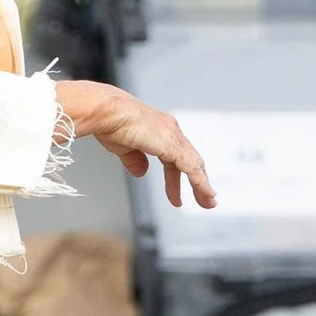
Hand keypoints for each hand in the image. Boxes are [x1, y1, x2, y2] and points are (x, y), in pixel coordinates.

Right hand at [53, 80, 216, 210]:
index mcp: (159, 129)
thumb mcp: (123, 147)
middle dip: (197, 181)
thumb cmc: (110, 122)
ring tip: (208, 202)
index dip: (179, 174)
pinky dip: (201, 183)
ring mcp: (173, 137)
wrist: (106, 113)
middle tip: (204, 198)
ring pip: (195, 165)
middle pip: (190, 160)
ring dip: (202, 186)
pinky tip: (206, 194)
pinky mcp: (173, 145)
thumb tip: (141, 172)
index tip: (178, 189)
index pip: (175, 155)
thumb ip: (134, 160)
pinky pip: (192, 168)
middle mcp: (170, 130)